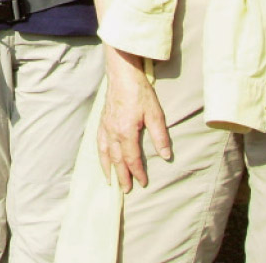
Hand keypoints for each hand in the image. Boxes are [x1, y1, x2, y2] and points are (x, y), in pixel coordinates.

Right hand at [97, 48, 170, 191]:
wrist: (122, 73)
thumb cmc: (140, 92)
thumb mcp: (155, 114)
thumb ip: (160, 136)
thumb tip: (166, 156)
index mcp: (126, 131)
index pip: (132, 158)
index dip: (138, 172)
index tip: (143, 184)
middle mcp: (112, 131)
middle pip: (116, 159)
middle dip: (121, 175)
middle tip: (125, 191)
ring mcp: (105, 125)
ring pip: (104, 151)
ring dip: (107, 167)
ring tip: (109, 180)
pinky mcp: (103, 119)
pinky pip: (99, 141)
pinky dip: (100, 153)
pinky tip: (102, 156)